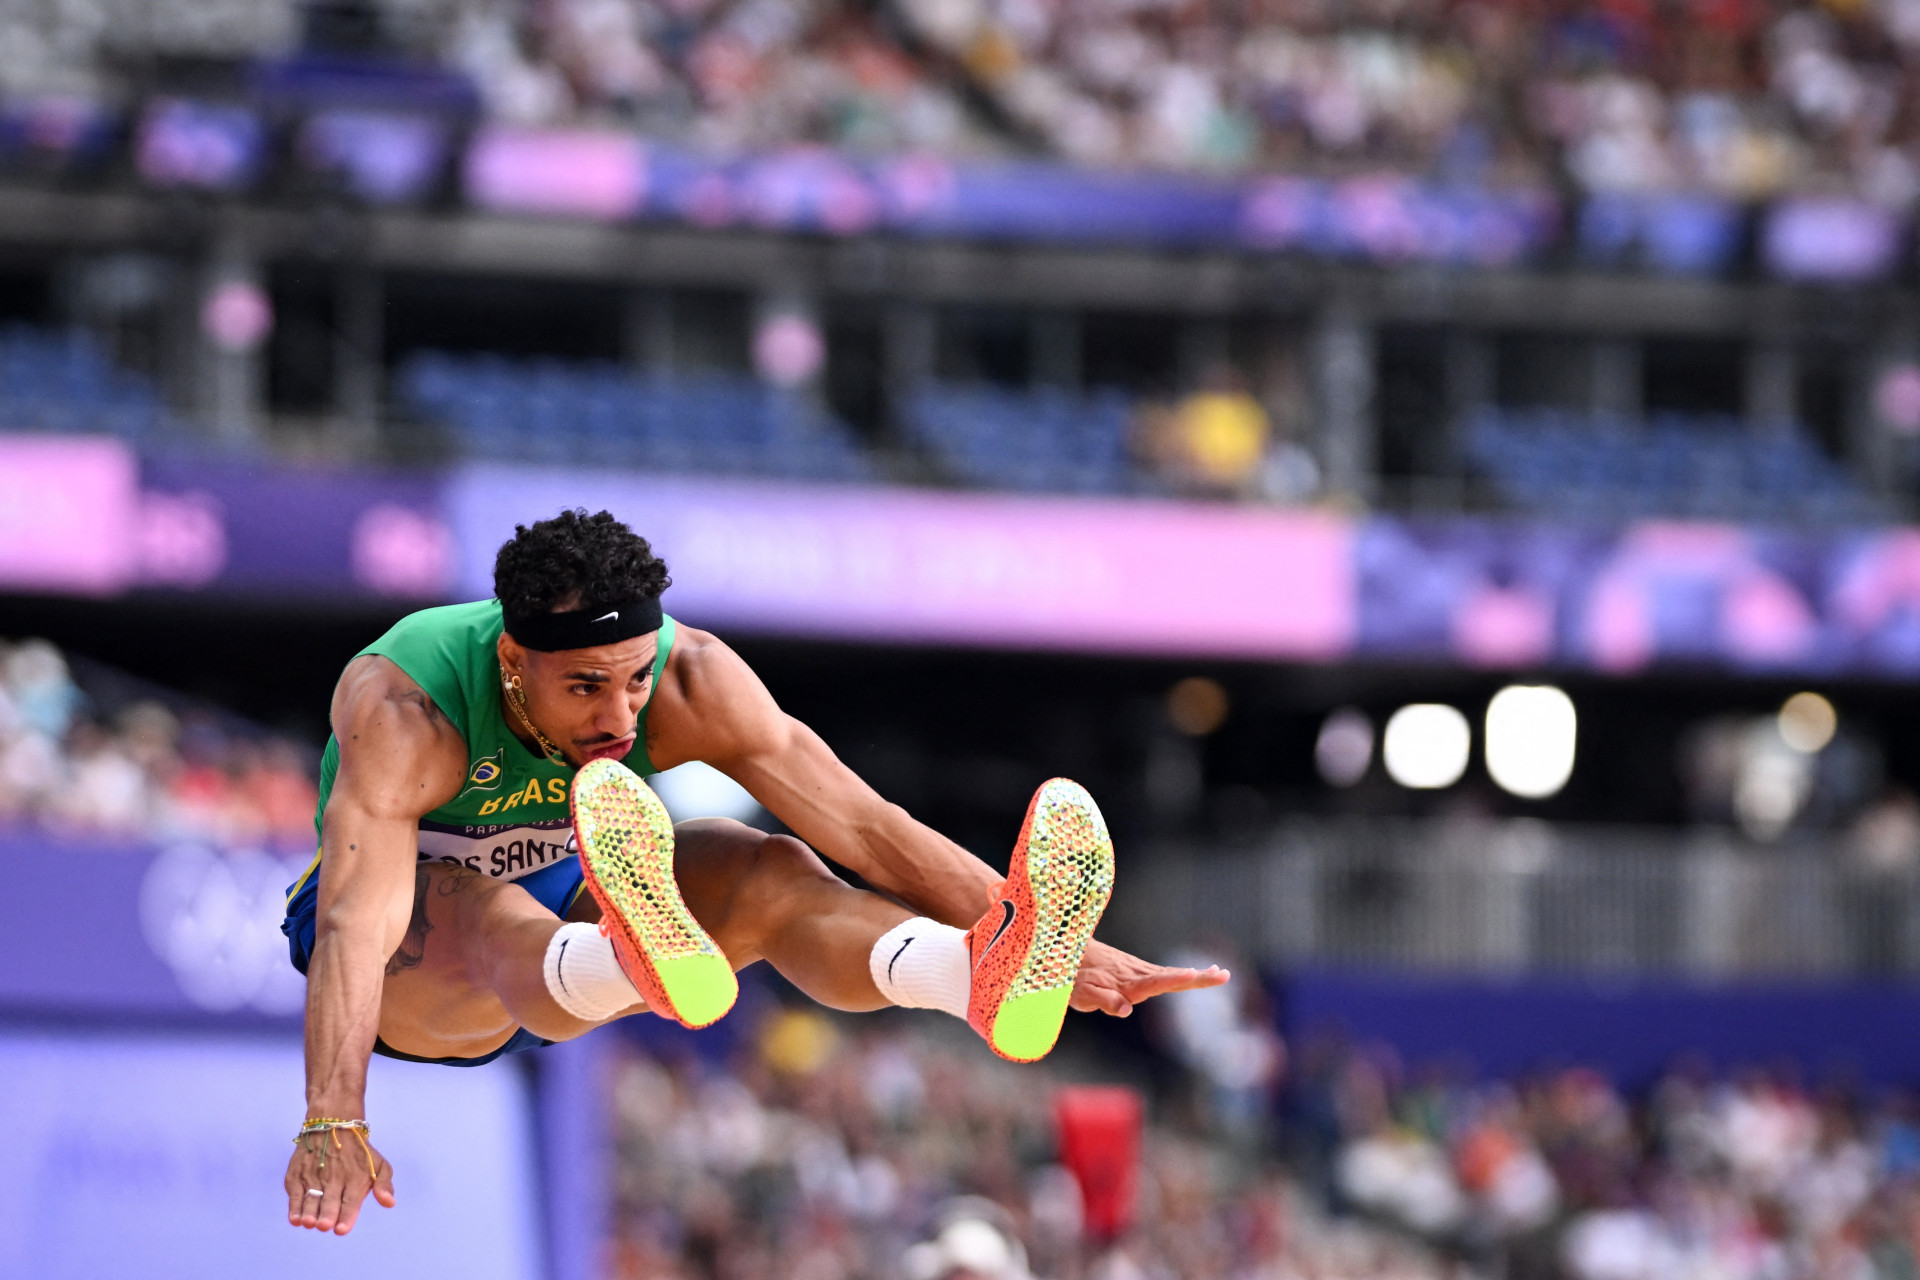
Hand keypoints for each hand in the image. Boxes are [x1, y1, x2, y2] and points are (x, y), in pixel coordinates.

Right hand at [285, 1124, 395, 1234]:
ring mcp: (314, 1177)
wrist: (333, 1126)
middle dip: (327, 1214)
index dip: (346, 1216)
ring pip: (311, 1199)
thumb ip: (385, 1184)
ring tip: (309, 1222)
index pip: (351, 1201)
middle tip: (325, 1225)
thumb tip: (390, 1203)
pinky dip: (294, 1207)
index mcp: (356, 1178)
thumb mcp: (380, 1164)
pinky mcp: (297, 1176)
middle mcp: (334, 1178)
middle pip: (330, 1201)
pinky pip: (295, 1194)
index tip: (341, 1230)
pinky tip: (296, 1219)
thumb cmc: (360, 1153)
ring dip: (309, 1212)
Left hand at [1070, 939, 1228, 1016]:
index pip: (1154, 982)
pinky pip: (1164, 974)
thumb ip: (1103, 1000)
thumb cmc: (1073, 978)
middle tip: (1224, 975)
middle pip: (1172, 976)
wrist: (1067, 952)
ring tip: (1221, 974)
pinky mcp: (1138, 971)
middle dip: (1199, 978)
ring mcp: (1139, 971)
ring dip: (1197, 975)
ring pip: (1171, 974)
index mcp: (1126, 983)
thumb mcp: (1081, 993)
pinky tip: (1196, 973)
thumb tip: (1127, 1009)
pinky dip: (1183, 974)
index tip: (1193, 974)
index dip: (1174, 979)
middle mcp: (1137, 974)